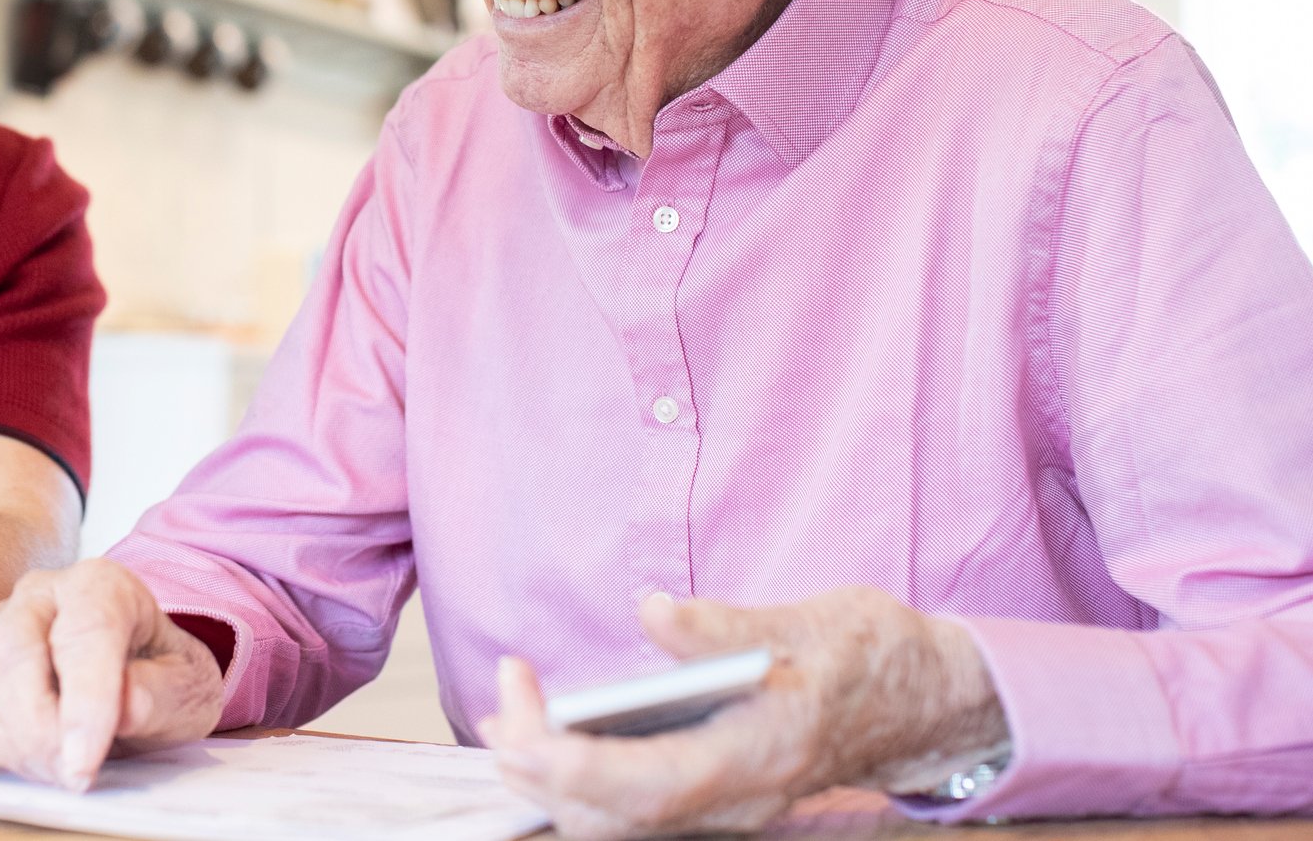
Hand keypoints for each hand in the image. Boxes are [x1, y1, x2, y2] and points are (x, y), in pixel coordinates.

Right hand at [0, 558, 224, 789]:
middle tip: (68, 776)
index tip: (83, 764)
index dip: (83, 703)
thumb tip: (122, 707)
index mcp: (101, 585)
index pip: (84, 633)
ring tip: (39, 770)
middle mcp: (39, 593)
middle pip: (9, 651)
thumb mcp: (188, 684)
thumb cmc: (161, 671)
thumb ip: (159, 692)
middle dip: (34, 727)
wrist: (141, 663)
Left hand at [479, 587, 1009, 839]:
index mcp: (761, 754)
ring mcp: (731, 806)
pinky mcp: (722, 796)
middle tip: (500, 702)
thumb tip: (653, 613)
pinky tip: (554, 736)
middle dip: (542, 772)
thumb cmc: (873, 654)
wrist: (933, 703)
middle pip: (618, 818)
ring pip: (623, 823)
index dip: (571, 766)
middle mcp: (741, 798)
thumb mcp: (809, 621)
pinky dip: (584, 781)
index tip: (521, 720)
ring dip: (554, 780)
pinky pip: (639, 809)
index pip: (647, 787)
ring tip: (504, 718)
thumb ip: (724, 626)